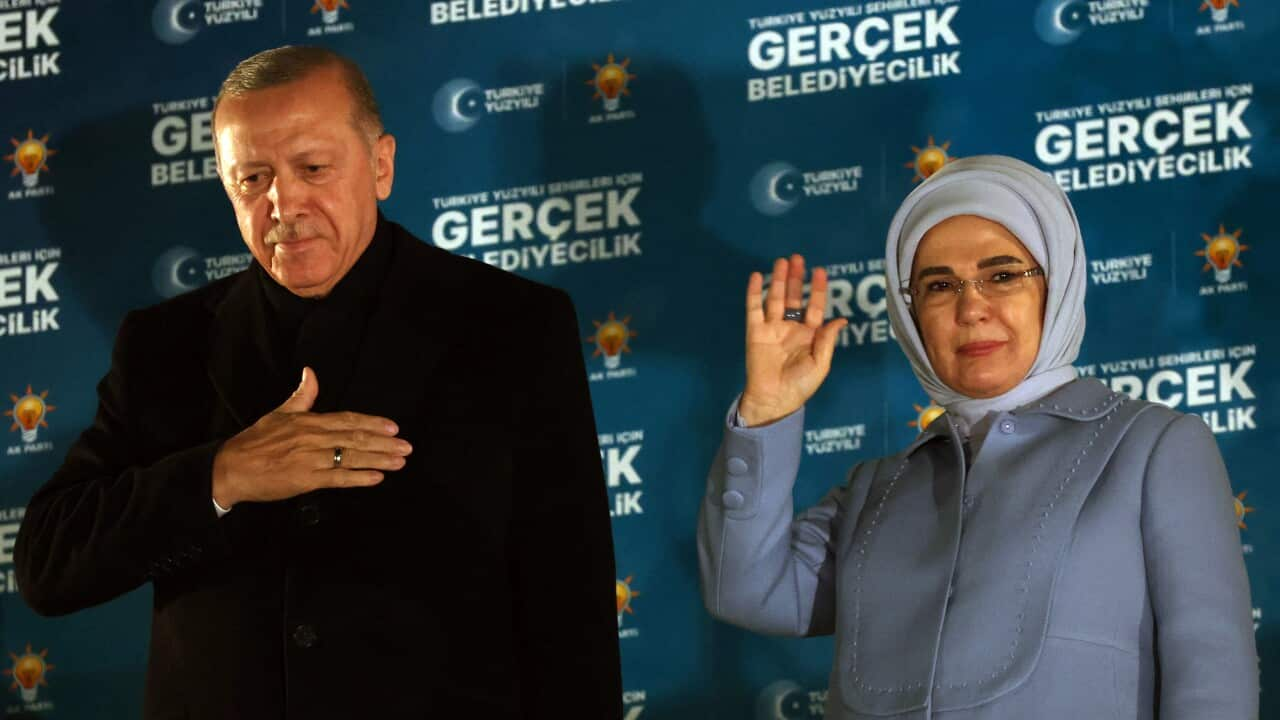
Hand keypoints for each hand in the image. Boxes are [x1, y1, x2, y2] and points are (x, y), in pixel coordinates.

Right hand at [211, 367, 411, 507]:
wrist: (231, 468)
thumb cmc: (256, 441)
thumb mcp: (280, 412)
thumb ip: (303, 395)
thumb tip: (311, 372)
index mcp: (309, 422)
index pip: (347, 419)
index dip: (372, 423)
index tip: (393, 427)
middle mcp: (313, 438)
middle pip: (355, 438)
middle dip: (383, 443)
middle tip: (406, 446)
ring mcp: (310, 459)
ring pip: (350, 457)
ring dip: (377, 459)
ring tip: (399, 462)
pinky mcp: (305, 479)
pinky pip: (337, 478)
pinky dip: (358, 478)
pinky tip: (376, 478)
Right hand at [739, 255, 848, 426]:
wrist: (775, 399)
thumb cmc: (800, 385)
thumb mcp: (821, 364)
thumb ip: (827, 340)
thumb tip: (841, 319)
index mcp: (809, 335)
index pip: (814, 306)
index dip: (818, 289)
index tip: (820, 270)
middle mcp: (790, 327)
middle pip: (794, 297)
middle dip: (796, 278)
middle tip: (798, 258)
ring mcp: (772, 328)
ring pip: (775, 298)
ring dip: (778, 280)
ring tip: (781, 262)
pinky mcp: (755, 332)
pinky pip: (754, 309)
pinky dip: (754, 293)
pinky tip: (756, 277)